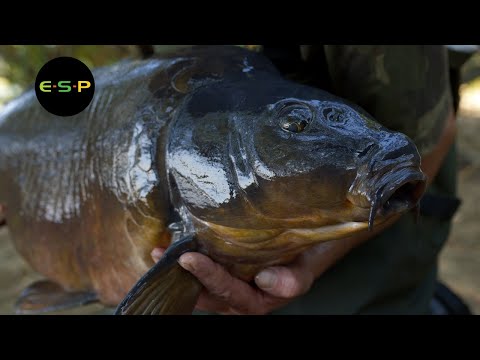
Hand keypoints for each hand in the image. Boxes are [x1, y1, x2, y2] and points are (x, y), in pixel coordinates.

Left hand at [151, 231, 374, 314]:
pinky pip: (204, 268)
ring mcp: (230, 284)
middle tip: (159, 256)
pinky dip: (188, 259)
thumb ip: (290, 280)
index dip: (208, 277)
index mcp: (257, 301)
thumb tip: (265, 279)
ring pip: (200, 283)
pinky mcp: (226, 269)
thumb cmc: (307, 257)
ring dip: (179, 269)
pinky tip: (171, 245)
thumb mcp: (304, 272)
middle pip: (205, 292)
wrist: (312, 244)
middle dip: (181, 276)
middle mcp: (239, 296)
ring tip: (158, 251)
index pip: (227, 292)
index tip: (189, 257)